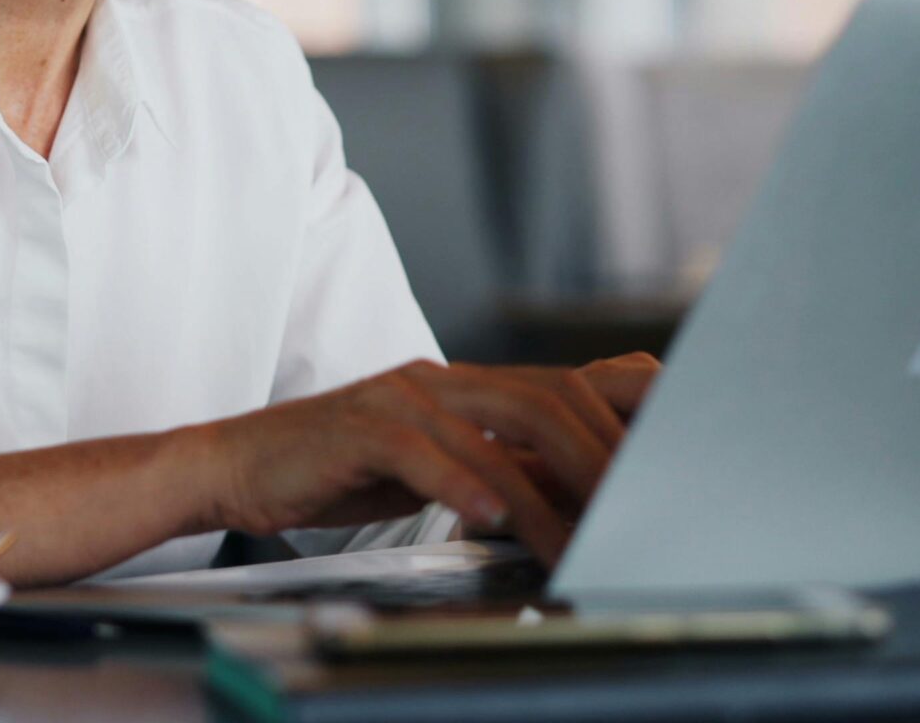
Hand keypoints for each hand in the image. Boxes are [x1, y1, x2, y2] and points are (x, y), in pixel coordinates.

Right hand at [185, 353, 659, 564]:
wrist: (235, 464)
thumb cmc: (337, 471)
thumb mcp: (433, 468)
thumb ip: (499, 471)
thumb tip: (576, 501)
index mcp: (469, 387)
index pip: (572, 381)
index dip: (633, 407)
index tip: (685, 449)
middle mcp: (445, 379)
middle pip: (551, 398)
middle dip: (607, 455)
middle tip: (639, 514)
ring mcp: (402, 396)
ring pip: (499, 427)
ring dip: (549, 490)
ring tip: (580, 540)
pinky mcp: (358, 425)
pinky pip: (421, 449)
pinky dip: (461, 483)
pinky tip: (489, 517)